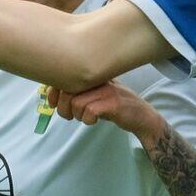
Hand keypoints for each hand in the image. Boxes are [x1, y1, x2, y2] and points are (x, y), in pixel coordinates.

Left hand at [47, 81, 163, 146]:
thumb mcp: (96, 96)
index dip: (53, 91)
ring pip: (77, 103)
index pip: (65, 77)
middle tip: (69, 117)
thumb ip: (80, 93)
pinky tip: (94, 121)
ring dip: (77, 116)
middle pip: (68, 91)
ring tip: (85, 118)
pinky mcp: (114, 103)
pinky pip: (90, 111)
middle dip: (63, 108)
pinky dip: (88, 120)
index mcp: (93, 75)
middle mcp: (100, 79)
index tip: (52, 103)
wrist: (142, 118)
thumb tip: (56, 97)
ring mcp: (107, 90)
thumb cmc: (116, 107)